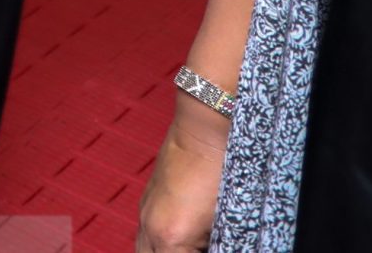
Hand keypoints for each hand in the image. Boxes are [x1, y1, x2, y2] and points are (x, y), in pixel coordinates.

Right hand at [135, 96, 228, 250]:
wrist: (204, 131)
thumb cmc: (221, 171)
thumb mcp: (228, 222)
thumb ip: (222, 243)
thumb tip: (222, 245)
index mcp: (170, 237)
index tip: (213, 247)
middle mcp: (150, 227)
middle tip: (199, 247)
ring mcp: (145, 212)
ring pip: (143, 250)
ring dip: (163, 252)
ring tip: (190, 244)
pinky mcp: (148, 200)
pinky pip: (145, 234)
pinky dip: (160, 244)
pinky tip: (185, 240)